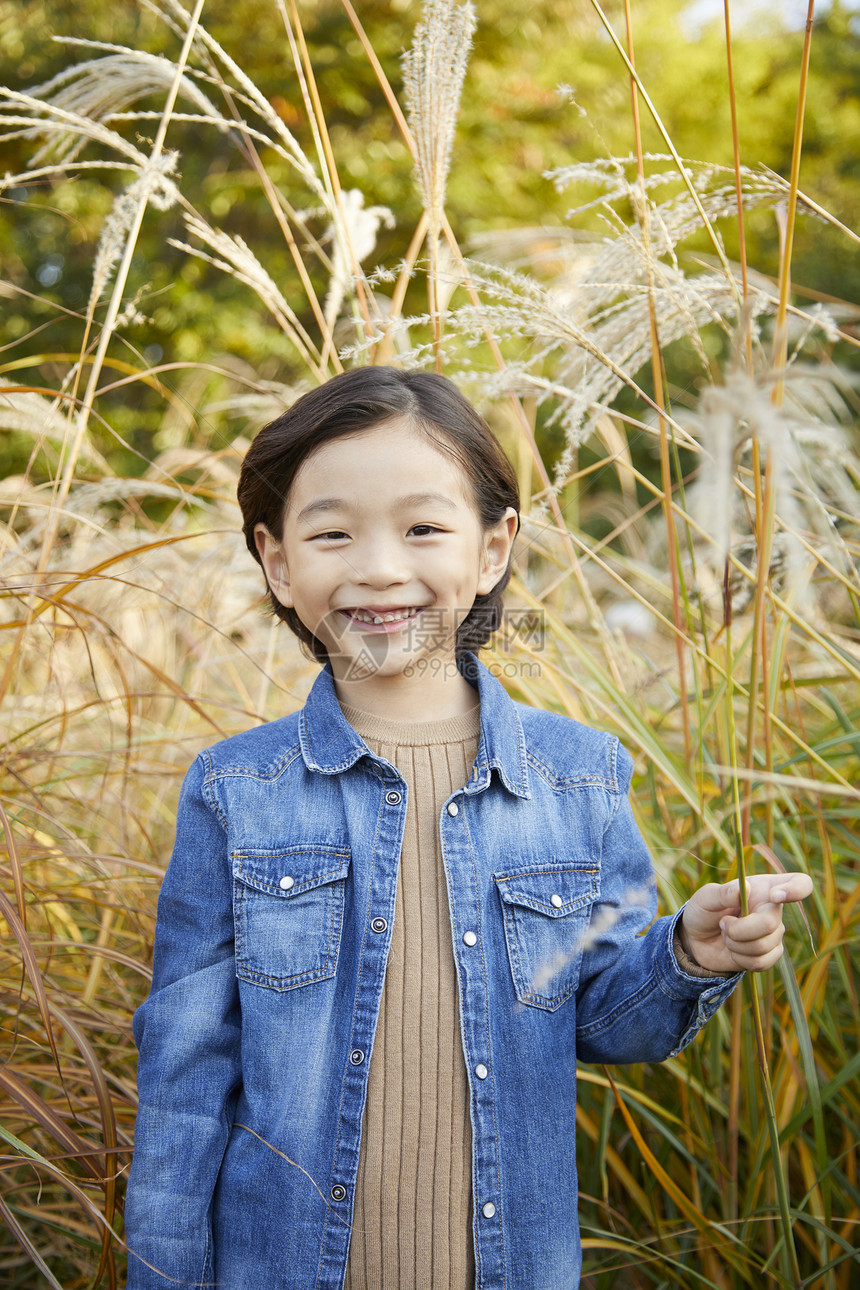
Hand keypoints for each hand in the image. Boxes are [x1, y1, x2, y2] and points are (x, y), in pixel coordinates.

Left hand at [678, 873, 813, 973]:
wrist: (697, 941)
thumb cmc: (704, 912)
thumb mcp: (705, 898)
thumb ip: (722, 893)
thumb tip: (743, 889)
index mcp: (765, 887)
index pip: (800, 884)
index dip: (795, 890)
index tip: (774, 896)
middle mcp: (775, 910)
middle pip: (771, 924)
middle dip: (739, 929)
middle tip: (723, 923)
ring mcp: (775, 934)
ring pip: (763, 946)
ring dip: (735, 944)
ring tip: (726, 935)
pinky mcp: (770, 955)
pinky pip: (761, 962)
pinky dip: (740, 959)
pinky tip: (733, 949)